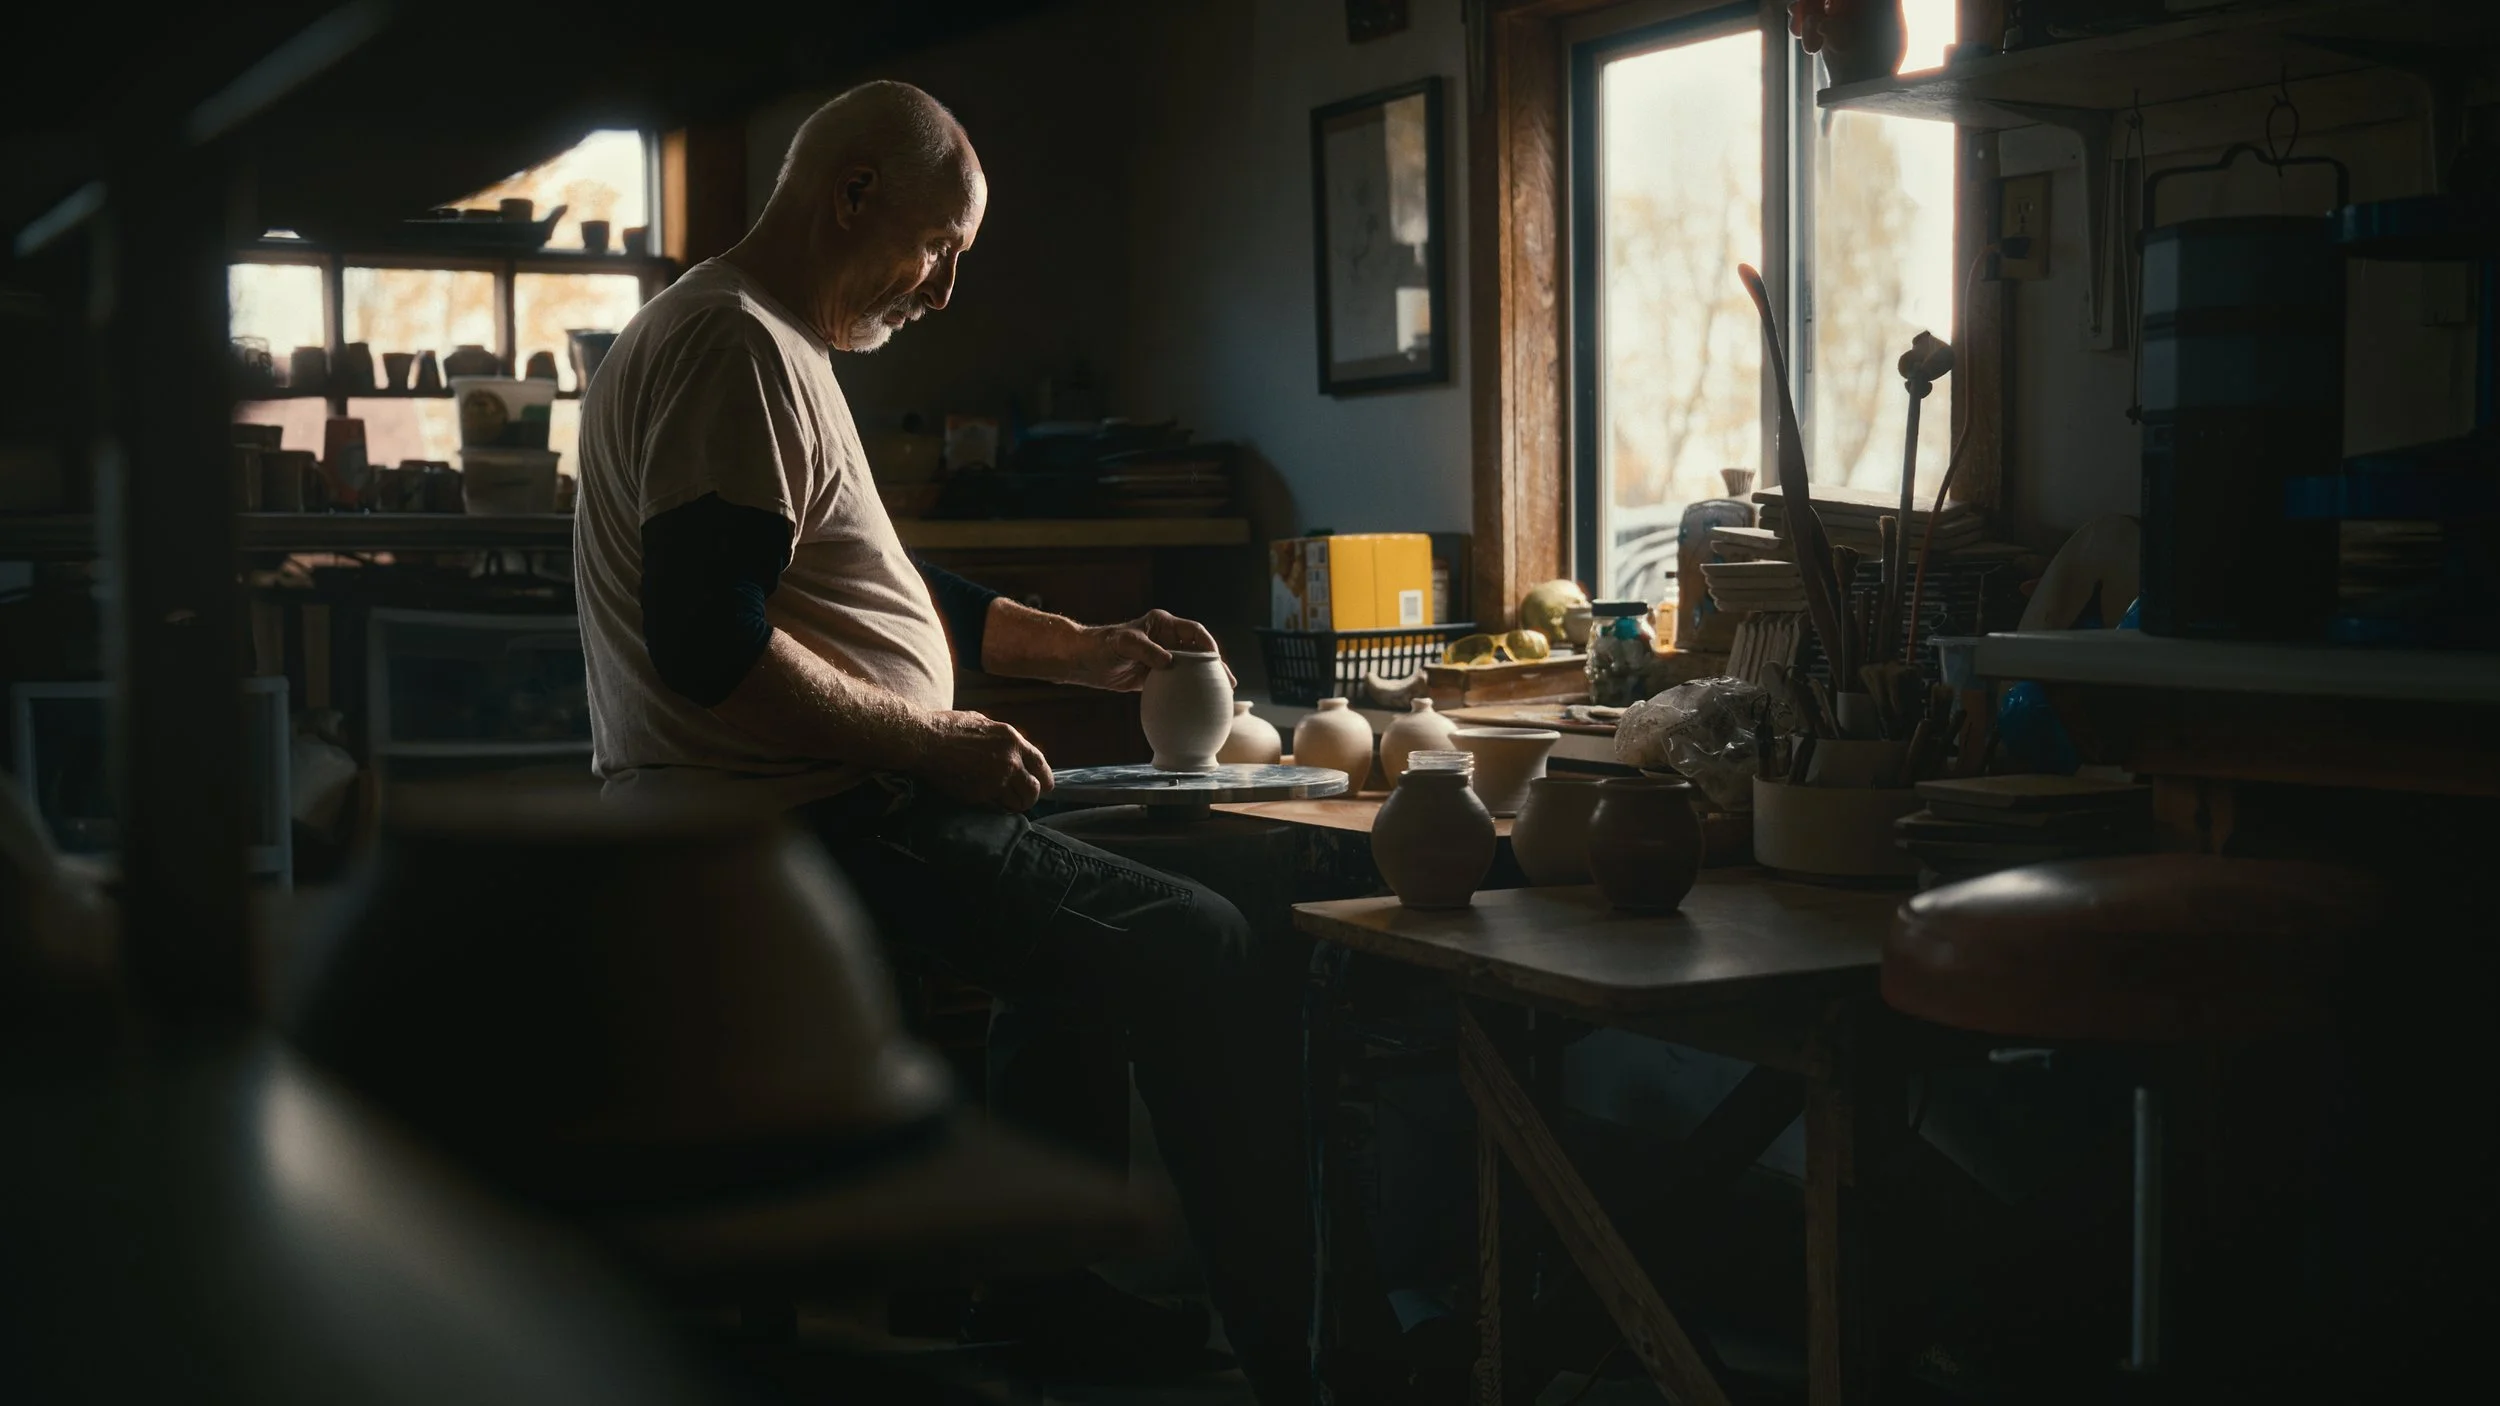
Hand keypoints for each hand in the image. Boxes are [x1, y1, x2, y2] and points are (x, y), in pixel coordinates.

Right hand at [916, 709, 1053, 811]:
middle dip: (1031, 797)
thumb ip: (1001, 739)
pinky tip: (988, 804)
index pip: (1040, 763)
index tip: (1046, 787)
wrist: (924, 740)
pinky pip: (995, 807)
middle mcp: (1009, 761)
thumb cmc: (948, 727)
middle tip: (1024, 801)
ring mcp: (995, 779)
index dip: (1046, 778)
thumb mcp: (983, 723)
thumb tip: (1010, 750)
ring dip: (1014, 806)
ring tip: (1007, 805)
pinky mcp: (979, 794)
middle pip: (1033, 789)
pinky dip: (995, 808)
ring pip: (1017, 802)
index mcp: (1011, 740)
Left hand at [1065, 609, 1229, 692]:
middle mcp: (1165, 640)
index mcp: (1162, 625)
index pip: (1194, 632)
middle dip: (1215, 666)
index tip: (1216, 660)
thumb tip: (1169, 661)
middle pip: (1198, 651)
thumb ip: (1147, 650)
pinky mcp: (1154, 675)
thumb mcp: (1125, 644)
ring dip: (1205, 680)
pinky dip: (1188, 691)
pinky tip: (1197, 704)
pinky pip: (1177, 682)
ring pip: (1190, 668)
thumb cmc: (1102, 646)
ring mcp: (1161, 658)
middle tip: (1228, 683)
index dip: (1208, 644)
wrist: (1084, 661)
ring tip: (1221, 696)